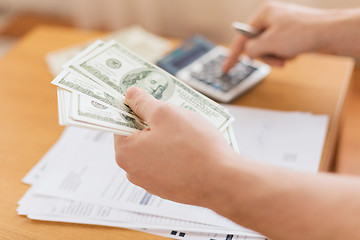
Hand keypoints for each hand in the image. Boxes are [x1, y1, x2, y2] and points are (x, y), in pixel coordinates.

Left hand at [114, 87, 237, 205]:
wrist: (222, 181)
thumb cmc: (194, 147)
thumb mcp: (166, 113)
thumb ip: (144, 102)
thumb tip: (131, 95)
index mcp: (126, 152)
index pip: (120, 122)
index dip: (134, 108)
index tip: (146, 100)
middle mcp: (133, 171)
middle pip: (137, 137)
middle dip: (153, 123)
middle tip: (172, 114)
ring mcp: (151, 182)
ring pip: (153, 150)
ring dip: (165, 138)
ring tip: (185, 131)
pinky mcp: (167, 188)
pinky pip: (166, 163)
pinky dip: (174, 153)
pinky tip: (190, 148)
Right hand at [223, 1, 336, 70]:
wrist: (331, 32)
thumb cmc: (303, 32)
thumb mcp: (269, 43)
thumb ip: (251, 49)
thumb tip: (248, 53)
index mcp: (263, 14)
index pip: (241, 37)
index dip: (233, 54)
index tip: (226, 68)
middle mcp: (271, 18)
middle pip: (256, 44)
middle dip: (266, 55)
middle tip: (277, 60)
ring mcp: (281, 25)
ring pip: (268, 48)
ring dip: (277, 56)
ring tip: (289, 55)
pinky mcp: (290, 33)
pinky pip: (279, 49)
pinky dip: (285, 54)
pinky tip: (295, 52)